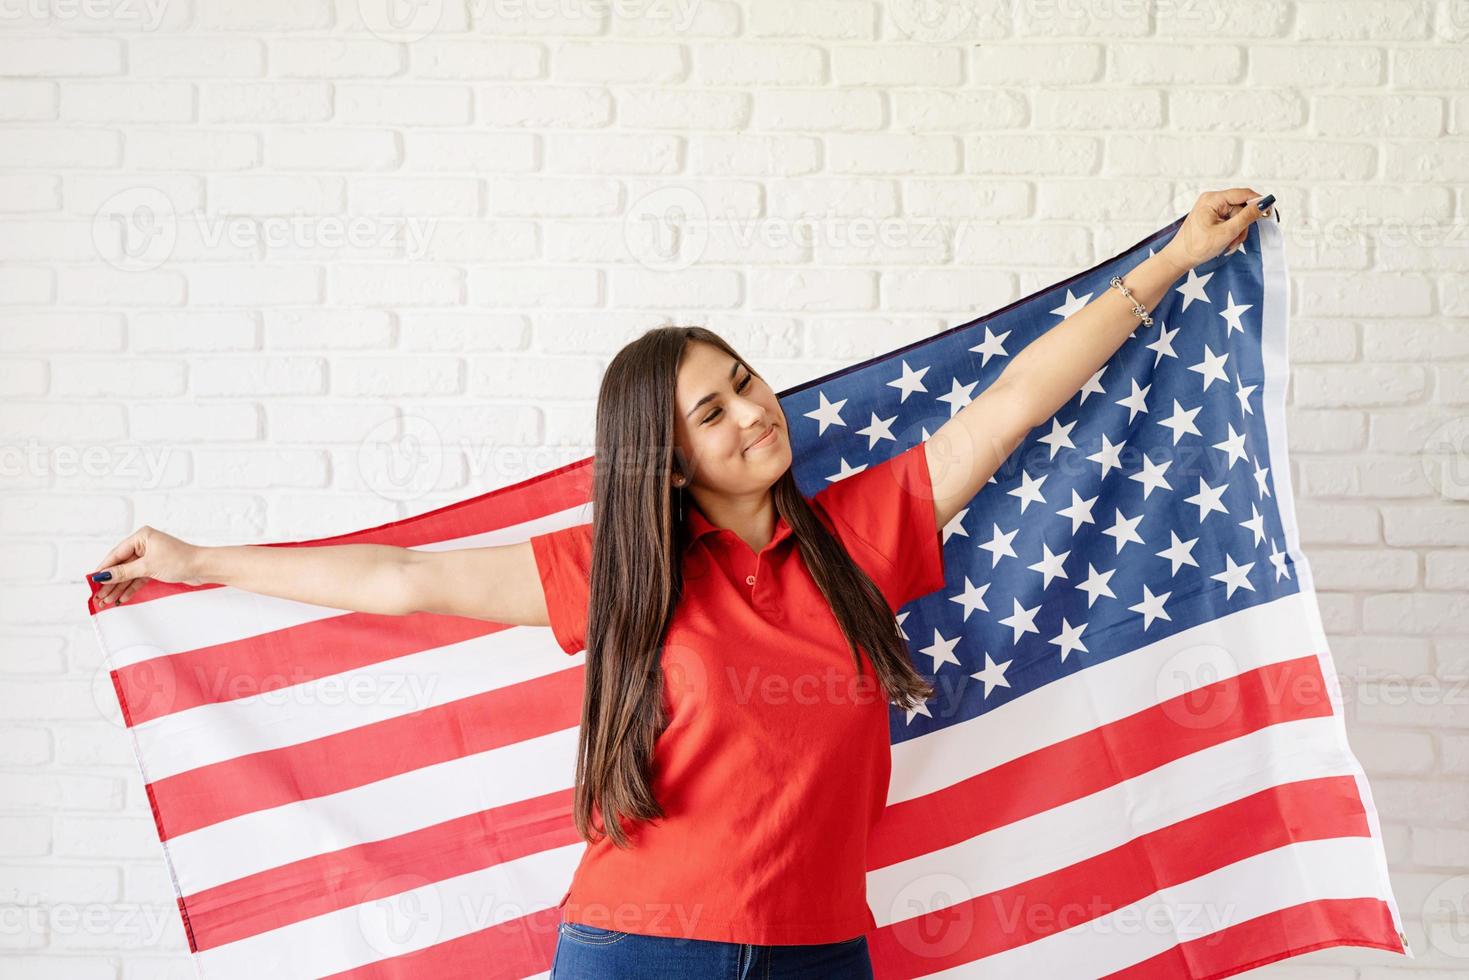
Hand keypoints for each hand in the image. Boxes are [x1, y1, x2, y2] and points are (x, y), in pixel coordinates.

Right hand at [90, 525, 204, 605]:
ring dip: (118, 588)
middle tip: (98, 596)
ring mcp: (150, 557)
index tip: (92, 581)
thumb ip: (124, 572)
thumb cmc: (180, 560)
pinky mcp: (156, 567)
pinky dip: (131, 588)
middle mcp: (144, 545)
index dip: (104, 569)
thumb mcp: (148, 566)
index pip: (116, 554)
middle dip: (110, 582)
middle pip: (121, 566)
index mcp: (141, 537)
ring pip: (129, 574)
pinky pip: (139, 578)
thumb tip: (103, 575)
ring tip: (106, 601)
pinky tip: (121, 598)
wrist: (203, 567)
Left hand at [1160, 187, 1272, 272]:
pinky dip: (1231, 233)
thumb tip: (1264, 203)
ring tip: (1229, 244)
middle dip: (1242, 225)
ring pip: (1237, 217)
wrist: (1179, 259)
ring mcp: (1211, 208)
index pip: (1243, 194)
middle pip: (1241, 207)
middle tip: (1237, 239)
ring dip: (1237, 232)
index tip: (1269, 212)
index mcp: (1212, 199)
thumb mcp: (1226, 232)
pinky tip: (1226, 243)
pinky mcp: (1211, 217)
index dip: (1258, 203)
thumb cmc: (1196, 247)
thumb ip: (1247, 216)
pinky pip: (1229, 221)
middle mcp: (1212, 200)